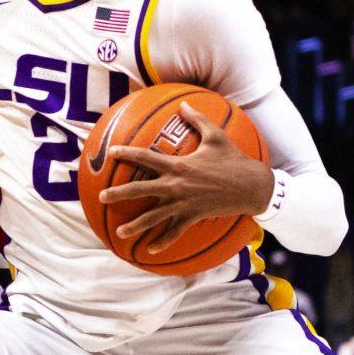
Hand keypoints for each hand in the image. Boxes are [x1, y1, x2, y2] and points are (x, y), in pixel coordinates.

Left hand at [103, 101, 269, 246]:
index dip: (127, 153)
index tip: (111, 152)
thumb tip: (183, 104)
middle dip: (119, 194)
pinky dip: (162, 242)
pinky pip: (175, 232)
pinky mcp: (193, 217)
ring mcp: (183, 203)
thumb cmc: (234, 160)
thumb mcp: (216, 136)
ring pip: (154, 216)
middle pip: (141, 190)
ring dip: (135, 225)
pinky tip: (149, 250)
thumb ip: (197, 119)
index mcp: (178, 165)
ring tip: (119, 232)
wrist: (251, 186)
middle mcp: (176, 185)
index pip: (146, 158)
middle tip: (101, 197)